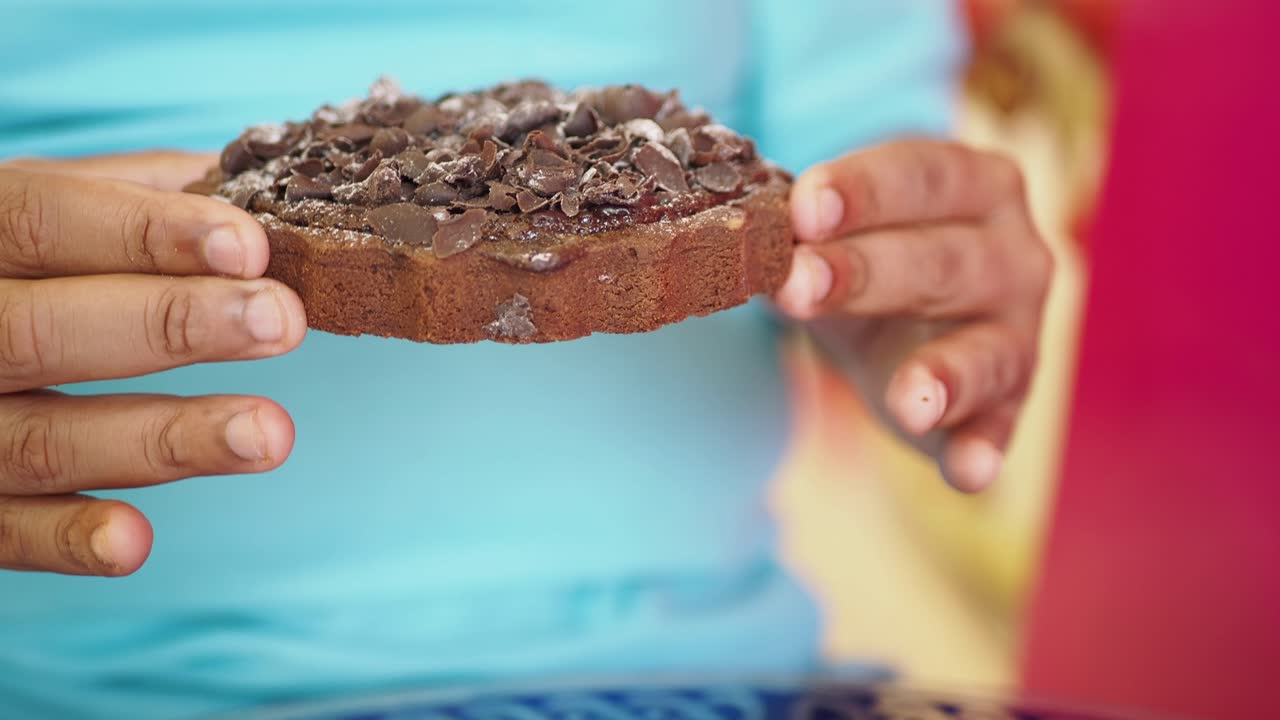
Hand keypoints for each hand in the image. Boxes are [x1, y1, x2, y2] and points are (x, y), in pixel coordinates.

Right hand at [0, 152, 304, 575]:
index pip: (42, 222)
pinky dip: (63, 538)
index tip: (250, 246)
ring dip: (159, 440)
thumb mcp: (30, 207)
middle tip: (281, 322)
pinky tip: (135, 543)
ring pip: (38, 438)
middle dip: (170, 325)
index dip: (146, 234)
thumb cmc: (2, 265)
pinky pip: (1, 531)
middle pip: (42, 330)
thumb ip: (125, 192)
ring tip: (268, 434)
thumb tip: (249, 183)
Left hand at [775, 139, 1051, 491]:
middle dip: (868, 273)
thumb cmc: (871, 249)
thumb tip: (741, 250)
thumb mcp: (835, 234)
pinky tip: (964, 471)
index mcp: (974, 183)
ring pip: (987, 350)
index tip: (801, 208)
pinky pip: (999, 427)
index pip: (921, 174)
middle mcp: (1011, 252)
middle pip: (944, 260)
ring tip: (909, 400)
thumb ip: (799, 237)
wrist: (905, 306)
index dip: (862, 190)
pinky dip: (983, 450)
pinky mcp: (1007, 401)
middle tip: (798, 286)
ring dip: (945, 375)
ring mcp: (1018, 330)